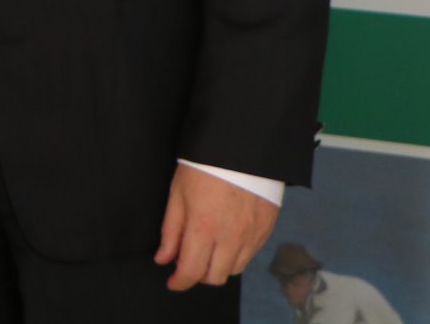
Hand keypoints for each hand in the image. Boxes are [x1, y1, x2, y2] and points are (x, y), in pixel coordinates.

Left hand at [153, 164, 276, 290]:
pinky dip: (236, 256)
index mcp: (203, 228)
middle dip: (198, 274)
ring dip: (218, 266)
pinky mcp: (266, 230)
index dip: (179, 282)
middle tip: (189, 260)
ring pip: (233, 270)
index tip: (173, 281)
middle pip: (214, 277)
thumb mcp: (178, 192)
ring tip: (208, 248)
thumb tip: (164, 258)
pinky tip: (227, 240)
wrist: (243, 146)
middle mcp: (230, 238)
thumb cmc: (204, 166)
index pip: (191, 271)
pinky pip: (250, 256)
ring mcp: (251, 236)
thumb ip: (171, 229)